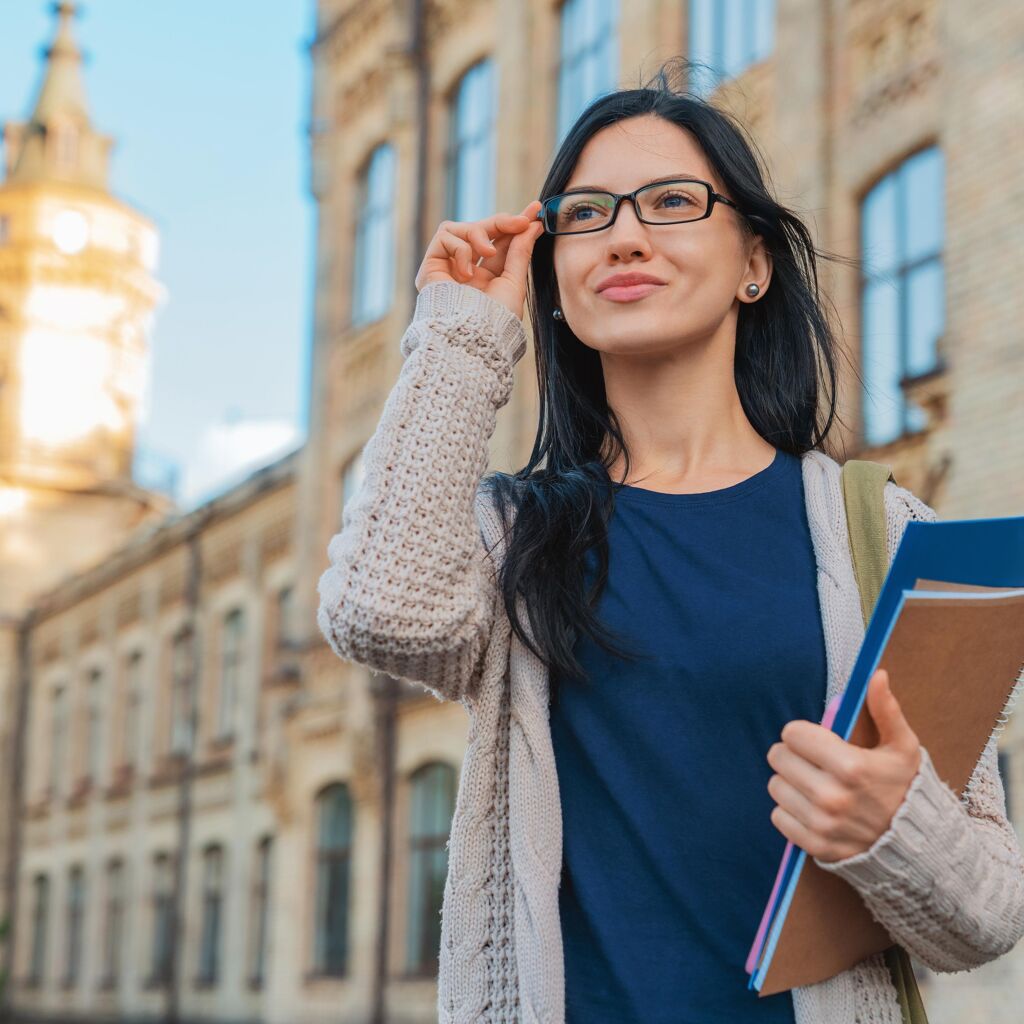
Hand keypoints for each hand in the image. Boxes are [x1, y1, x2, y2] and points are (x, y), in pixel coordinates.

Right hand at [414, 200, 544, 320]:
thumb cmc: (495, 318)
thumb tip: (533, 224)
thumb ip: (521, 251)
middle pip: (480, 230)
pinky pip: (444, 237)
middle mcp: (466, 270)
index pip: (499, 242)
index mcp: (486, 277)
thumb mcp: (514, 281)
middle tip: (520, 222)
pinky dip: (459, 248)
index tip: (534, 211)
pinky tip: (466, 272)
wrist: (473, 335)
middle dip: (501, 223)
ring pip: (460, 228)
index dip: (514, 225)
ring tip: (487, 253)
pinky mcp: (431, 267)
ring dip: (478, 235)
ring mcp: (448, 268)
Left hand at [766, 669, 921, 862]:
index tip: (815, 739)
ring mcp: (822, 824)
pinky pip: (778, 817)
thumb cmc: (907, 789)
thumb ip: (886, 709)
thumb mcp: (903, 747)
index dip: (802, 733)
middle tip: (812, 761)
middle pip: (778, 758)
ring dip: (789, 782)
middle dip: (792, 754)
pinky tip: (812, 808)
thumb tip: (877, 674)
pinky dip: (790, 810)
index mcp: (850, 766)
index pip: (793, 734)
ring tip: (813, 783)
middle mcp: (832, 796)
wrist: (920, 847)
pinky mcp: (815, 845)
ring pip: (775, 786)